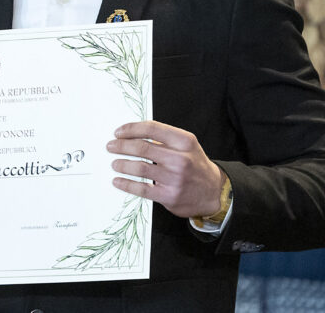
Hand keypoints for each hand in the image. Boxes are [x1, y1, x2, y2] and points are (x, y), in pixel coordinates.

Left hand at [106, 120, 225, 217]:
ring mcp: (175, 178)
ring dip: (122, 164)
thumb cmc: (195, 165)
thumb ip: (165, 138)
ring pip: (139, 168)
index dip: (131, 129)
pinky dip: (126, 184)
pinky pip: (142, 188)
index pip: (151, 128)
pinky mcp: (169, 196)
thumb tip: (133, 134)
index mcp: (184, 141)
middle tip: (111, 146)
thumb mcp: (187, 146)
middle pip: (142, 147)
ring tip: (114, 163)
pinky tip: (118, 181)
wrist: (214, 192)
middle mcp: (181, 159)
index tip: (118, 132)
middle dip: (121, 146)